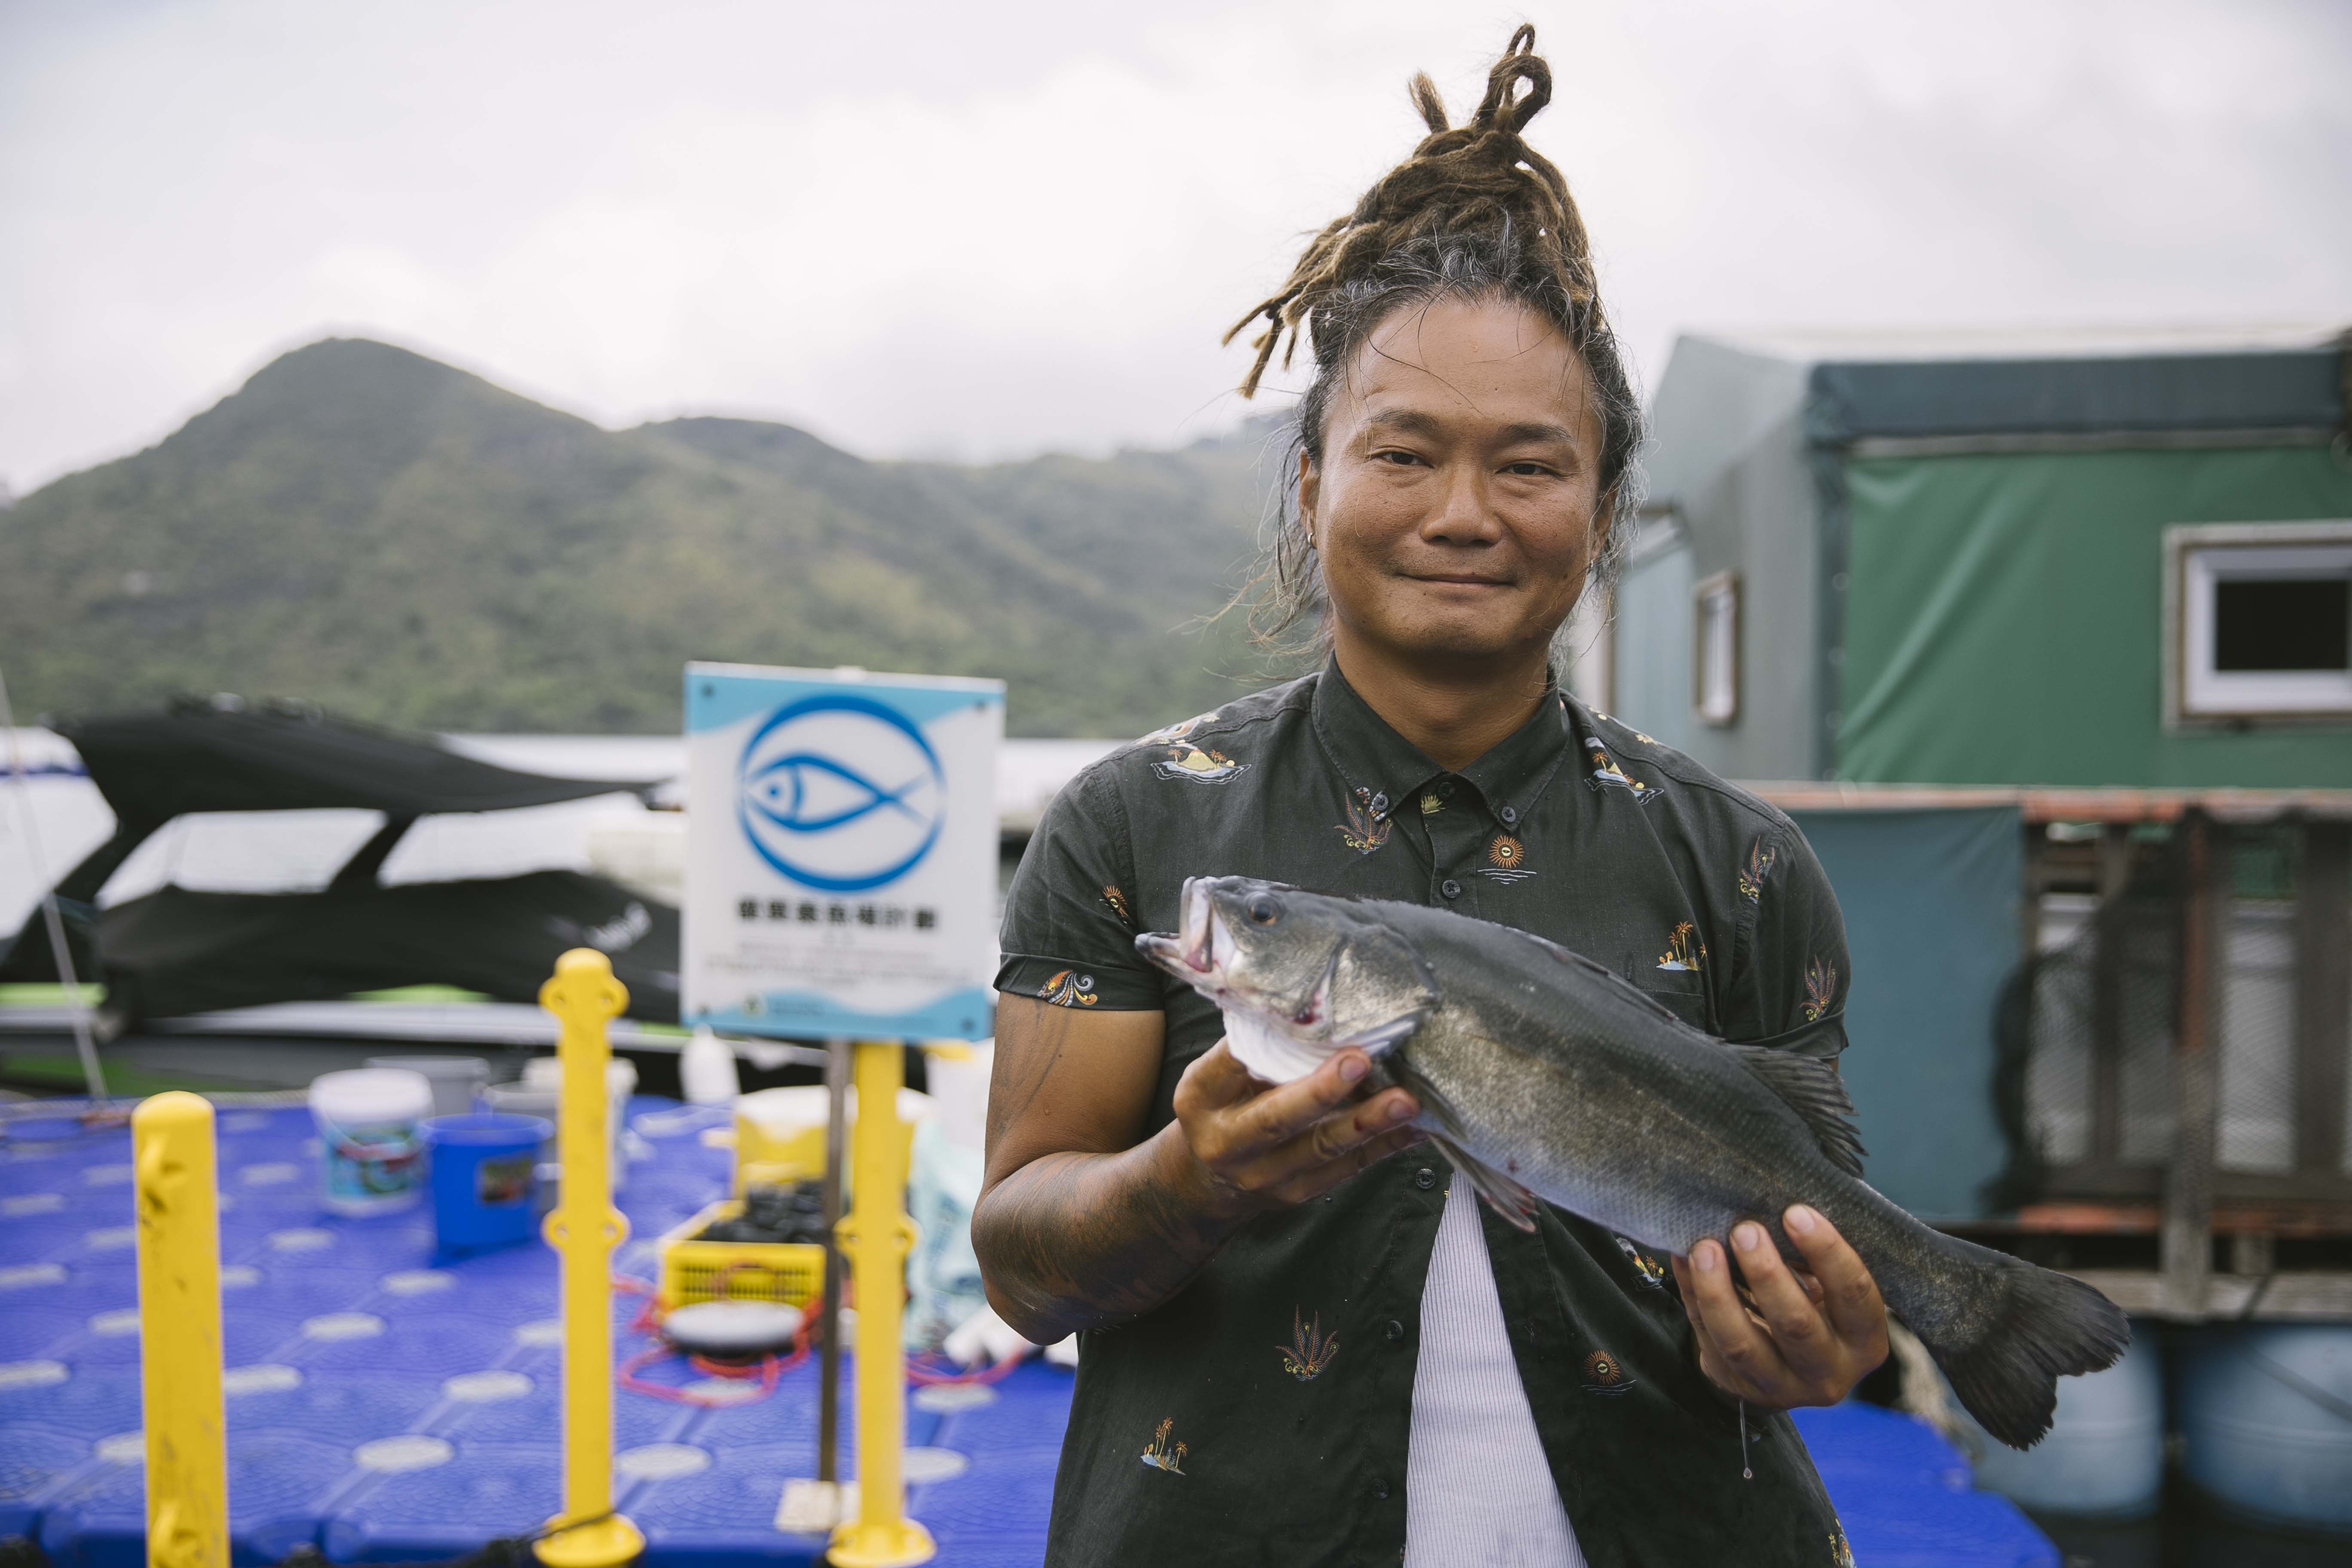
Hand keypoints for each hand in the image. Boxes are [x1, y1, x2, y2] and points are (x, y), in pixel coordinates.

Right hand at [1169, 1040, 1420, 1218]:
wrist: (1208, 1180)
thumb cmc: (1223, 1106)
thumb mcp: (1214, 1076)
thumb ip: (1249, 1047)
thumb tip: (1306, 1005)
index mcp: (1200, 1099)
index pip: (1230, 1066)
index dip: (1267, 1047)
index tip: (1305, 1023)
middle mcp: (1228, 1142)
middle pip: (1276, 1118)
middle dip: (1321, 1091)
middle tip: (1361, 1061)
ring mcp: (1265, 1175)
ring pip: (1322, 1148)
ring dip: (1368, 1122)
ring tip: (1406, 1100)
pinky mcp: (1298, 1193)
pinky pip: (1348, 1169)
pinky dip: (1385, 1146)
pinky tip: (1416, 1127)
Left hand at [1668, 1204, 1887, 1409]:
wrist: (1788, 1366)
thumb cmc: (1816, 1308)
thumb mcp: (1831, 1292)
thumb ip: (1816, 1260)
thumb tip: (1777, 1207)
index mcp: (1864, 1342)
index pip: (1855, 1294)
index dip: (1827, 1251)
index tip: (1796, 1212)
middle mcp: (1828, 1373)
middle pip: (1796, 1324)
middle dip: (1767, 1273)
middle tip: (1745, 1229)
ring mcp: (1780, 1388)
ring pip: (1742, 1343)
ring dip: (1718, 1291)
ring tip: (1703, 1248)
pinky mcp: (1736, 1385)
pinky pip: (1707, 1338)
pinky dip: (1693, 1296)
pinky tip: (1683, 1260)